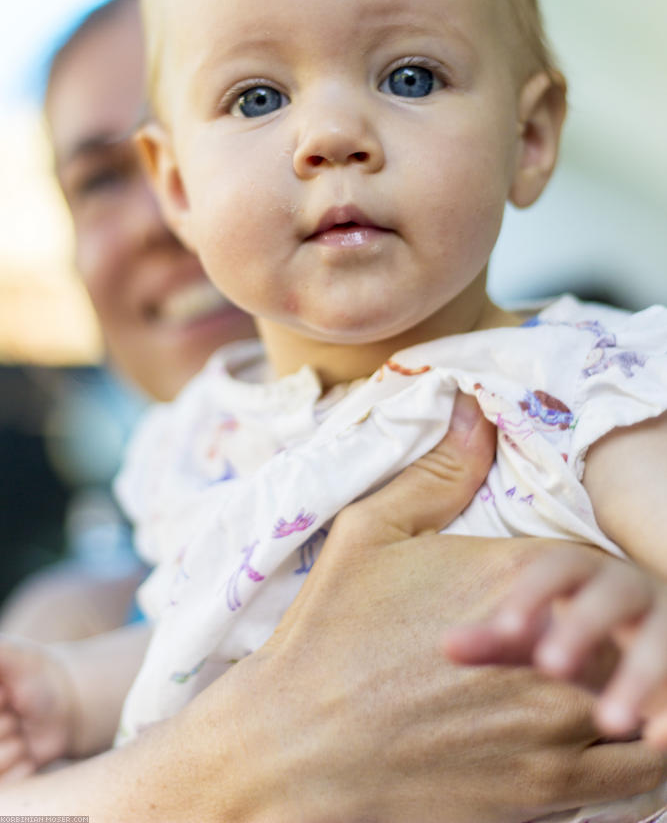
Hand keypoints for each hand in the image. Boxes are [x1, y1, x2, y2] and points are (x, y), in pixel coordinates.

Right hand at [3, 395, 665, 820]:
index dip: (594, 584)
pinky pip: (637, 774)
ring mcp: (553, 726)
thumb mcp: (368, 533)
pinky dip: (639, 751)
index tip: (572, 598)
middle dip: (622, 636)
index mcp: (515, 576)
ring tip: (608, 687)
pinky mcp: (545, 792)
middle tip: (599, 642)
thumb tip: (476, 413)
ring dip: (640, 690)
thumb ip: (437, 474)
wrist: (291, 747)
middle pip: (632, 630)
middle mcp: (550, 649)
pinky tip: (605, 736)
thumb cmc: (326, 635)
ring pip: (648, 701)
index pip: (602, 569)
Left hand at [442, 544, 666, 748]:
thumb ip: (497, 639)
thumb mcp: (539, 632)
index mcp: (587, 573)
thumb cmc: (577, 633)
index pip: (560, 566)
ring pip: (660, 641)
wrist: (644, 639)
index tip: (506, 628)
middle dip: (583, 628)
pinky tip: (656, 739)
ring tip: (609, 722)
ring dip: (636, 679)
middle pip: (611, 596)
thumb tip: (446, 646)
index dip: (534, 592)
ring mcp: (666, 623)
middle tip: (551, 667)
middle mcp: (631, 591)